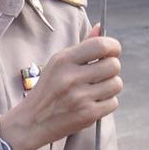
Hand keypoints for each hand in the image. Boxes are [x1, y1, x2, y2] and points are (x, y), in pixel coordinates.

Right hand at [0, 28, 122, 149]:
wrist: (32, 122)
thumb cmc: (48, 89)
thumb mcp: (58, 63)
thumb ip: (83, 46)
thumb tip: (99, 27)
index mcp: (64, 59)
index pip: (101, 45)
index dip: (113, 47)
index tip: (112, 52)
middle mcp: (71, 77)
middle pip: (114, 65)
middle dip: (111, 69)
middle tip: (100, 74)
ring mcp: (80, 97)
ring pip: (116, 84)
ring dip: (110, 87)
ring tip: (95, 89)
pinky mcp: (87, 114)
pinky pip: (113, 103)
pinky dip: (107, 103)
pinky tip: (92, 102)